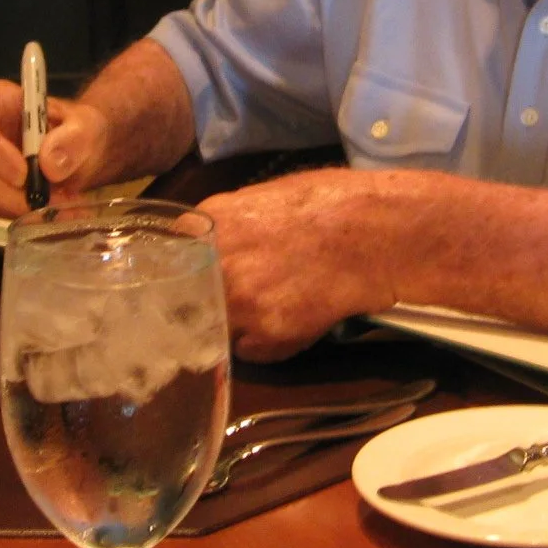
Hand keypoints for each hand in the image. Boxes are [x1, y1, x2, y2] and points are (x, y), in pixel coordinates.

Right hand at [0, 79, 112, 215]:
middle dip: (10, 195)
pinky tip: (52, 216)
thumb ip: (74, 138)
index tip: (22, 176)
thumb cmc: (74, 129)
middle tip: (51, 203)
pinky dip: (22, 221)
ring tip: (61, 210)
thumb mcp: (86, 125)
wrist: (77, 152)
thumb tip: (50, 164)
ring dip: (19, 212)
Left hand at [201, 169, 399, 361]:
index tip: (195, 280)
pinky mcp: (265, 335)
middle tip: (241, 296)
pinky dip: (266, 344)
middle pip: (188, 298)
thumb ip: (230, 223)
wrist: (375, 233)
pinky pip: (250, 350)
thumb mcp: (267, 197)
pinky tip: (292, 320)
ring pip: (217, 329)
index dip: (185, 272)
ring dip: (237, 325)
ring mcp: (238, 302)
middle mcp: (215, 264)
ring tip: (275, 306)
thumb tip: (212, 243)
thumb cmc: (331, 202)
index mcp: (211, 222)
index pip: (171, 258)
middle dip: (207, 302)